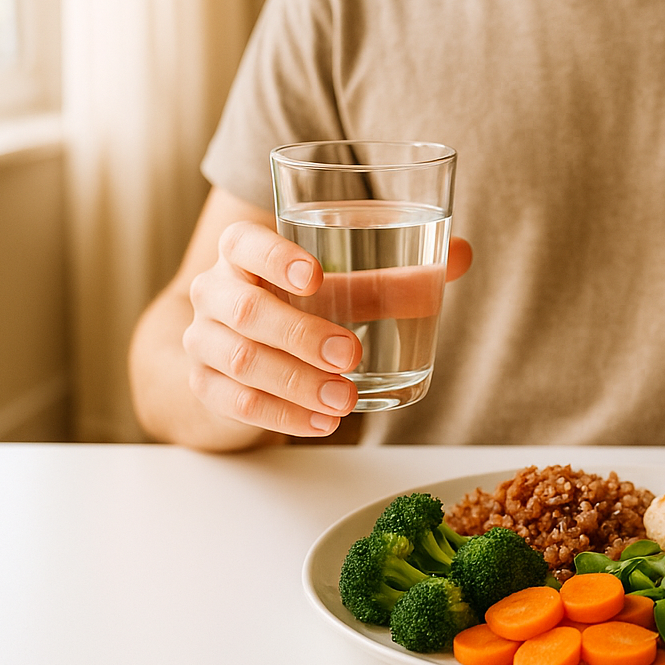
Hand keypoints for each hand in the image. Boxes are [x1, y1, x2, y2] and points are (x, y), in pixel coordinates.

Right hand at [181, 221, 471, 436]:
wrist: (237, 352)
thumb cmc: (299, 306)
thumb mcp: (342, 289)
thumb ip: (395, 276)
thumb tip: (461, 254)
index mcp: (242, 254)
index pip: (243, 243)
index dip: (276, 258)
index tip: (317, 276)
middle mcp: (214, 293)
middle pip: (245, 310)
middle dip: (301, 334)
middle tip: (351, 355)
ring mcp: (203, 341)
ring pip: (242, 362)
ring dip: (297, 384)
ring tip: (346, 399)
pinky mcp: (207, 387)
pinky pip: (239, 403)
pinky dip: (284, 415)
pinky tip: (322, 422)